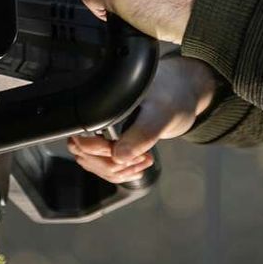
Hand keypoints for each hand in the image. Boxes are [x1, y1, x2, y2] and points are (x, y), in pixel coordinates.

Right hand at [67, 54, 219, 183]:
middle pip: (84, 154)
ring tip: (143, 162)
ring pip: (93, 163)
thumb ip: (142, 134)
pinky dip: (120, 171)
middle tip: (140, 159)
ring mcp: (100, 127)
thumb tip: (119, 155)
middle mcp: (94, 114)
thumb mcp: (161, 115)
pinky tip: (137, 166)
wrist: (181, 92)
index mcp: (100, 103)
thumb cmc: (171, 95)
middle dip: (112, 164)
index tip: (124, 154)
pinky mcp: (109, 138)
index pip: (81, 137)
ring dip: (118, 170)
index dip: (100, 152)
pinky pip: (103, 163)